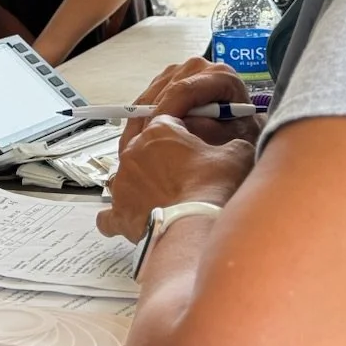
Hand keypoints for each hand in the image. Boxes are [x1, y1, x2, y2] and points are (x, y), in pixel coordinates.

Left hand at [98, 117, 252, 241]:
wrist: (196, 224)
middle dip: (158, 157)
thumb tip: (236, 143)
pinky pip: (108, 215)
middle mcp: (133, 153)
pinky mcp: (120, 213)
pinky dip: (116, 218)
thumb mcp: (236, 154)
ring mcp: (123, 184)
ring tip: (161, 196)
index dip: (181, 133)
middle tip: (180, 172)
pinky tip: (126, 220)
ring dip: (139, 183)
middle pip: (142, 147)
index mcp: (159, 131)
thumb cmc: (213, 188)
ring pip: (125, 177)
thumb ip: (233, 142)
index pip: (166, 121)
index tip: (193, 144)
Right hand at [123, 58, 263, 147]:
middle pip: (164, 92)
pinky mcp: (166, 79)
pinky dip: (141, 117)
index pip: (184, 90)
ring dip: (143, 120)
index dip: (166, 113)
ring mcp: (180, 70)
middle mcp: (198, 66)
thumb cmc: (241, 133)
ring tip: (143, 146)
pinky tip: (144, 137)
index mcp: (221, 75)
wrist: (241, 128)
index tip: (153, 137)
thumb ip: (207, 131)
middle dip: (152, 120)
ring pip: (150, 95)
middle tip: (144, 147)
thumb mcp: (232, 138)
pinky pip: (145, 98)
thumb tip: (177, 126)